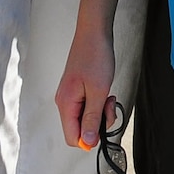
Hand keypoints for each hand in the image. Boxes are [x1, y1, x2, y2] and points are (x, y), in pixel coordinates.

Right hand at [54, 29, 115, 151]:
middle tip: (108, 106)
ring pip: (85, 117)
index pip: (72, 137)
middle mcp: (64, 101)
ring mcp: (71, 95)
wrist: (94, 33)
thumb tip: (87, 141)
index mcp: (65, 103)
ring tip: (108, 96)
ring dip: (100, 112)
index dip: (89, 138)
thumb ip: (92, 118)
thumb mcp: (98, 91)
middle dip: (97, 122)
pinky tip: (105, 91)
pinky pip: (88, 106)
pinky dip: (98, 102)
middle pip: (79, 128)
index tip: (103, 125)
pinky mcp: (77, 89)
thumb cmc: (95, 56)